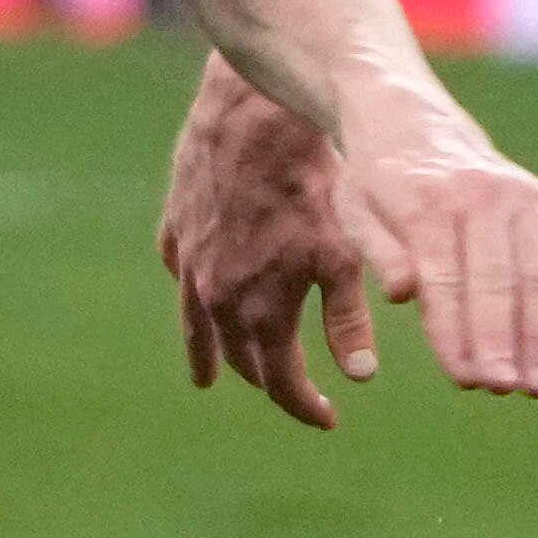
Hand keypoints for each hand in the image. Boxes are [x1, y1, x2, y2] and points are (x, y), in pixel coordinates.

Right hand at [160, 56, 368, 426]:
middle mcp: (215, 298)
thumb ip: (347, 320)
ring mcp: (190, 264)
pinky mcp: (177, 228)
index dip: (304, 406)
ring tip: (209, 379)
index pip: (280, 383)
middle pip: (240, 360)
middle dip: (269, 382)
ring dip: (211, 356)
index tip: (327, 418)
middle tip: (291, 391)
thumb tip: (360, 376)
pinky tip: (199, 296)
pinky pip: (181, 273)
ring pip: (198, 327)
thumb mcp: (341, 254)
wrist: (253, 118)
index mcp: (259, 312)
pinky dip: (193, 294)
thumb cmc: (310, 183)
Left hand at [326, 97, 537, 405]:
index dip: (456, 333)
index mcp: (425, 201)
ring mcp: (524, 198)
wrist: (413, 120)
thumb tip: (403, 293)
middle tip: (505, 389)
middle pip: (498, 281)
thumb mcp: (354, 209)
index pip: (445, 278)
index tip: (465, 380)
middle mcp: (482, 195)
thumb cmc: (378, 182)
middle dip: (503, 342)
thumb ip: (379, 252)